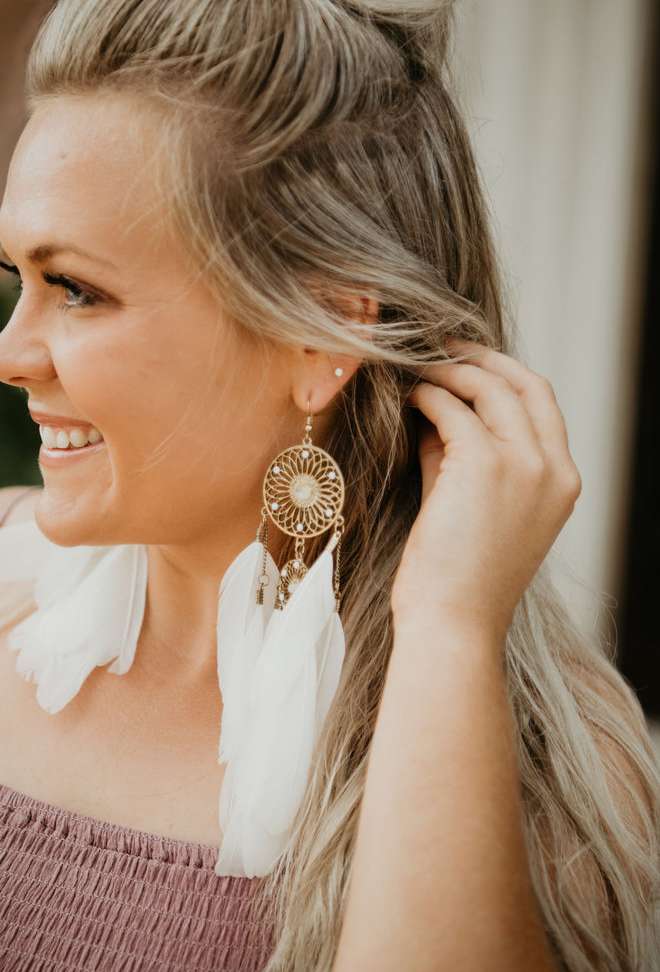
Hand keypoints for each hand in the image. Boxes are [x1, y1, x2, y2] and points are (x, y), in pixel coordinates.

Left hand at [391, 339, 581, 642]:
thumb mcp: (471, 504)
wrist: (451, 625)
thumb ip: (461, 455)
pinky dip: (429, 394)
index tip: (466, 361)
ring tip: (413, 368)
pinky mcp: (486, 465)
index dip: (503, 373)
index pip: (541, 403)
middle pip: (525, 383)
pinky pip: (454, 408)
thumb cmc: (455, 577)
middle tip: (438, 346)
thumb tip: (435, 410)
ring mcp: (525, 464)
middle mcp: (553, 468)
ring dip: (448, 370)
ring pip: (489, 387)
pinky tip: (407, 396)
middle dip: (480, 357)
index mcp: (563, 481)